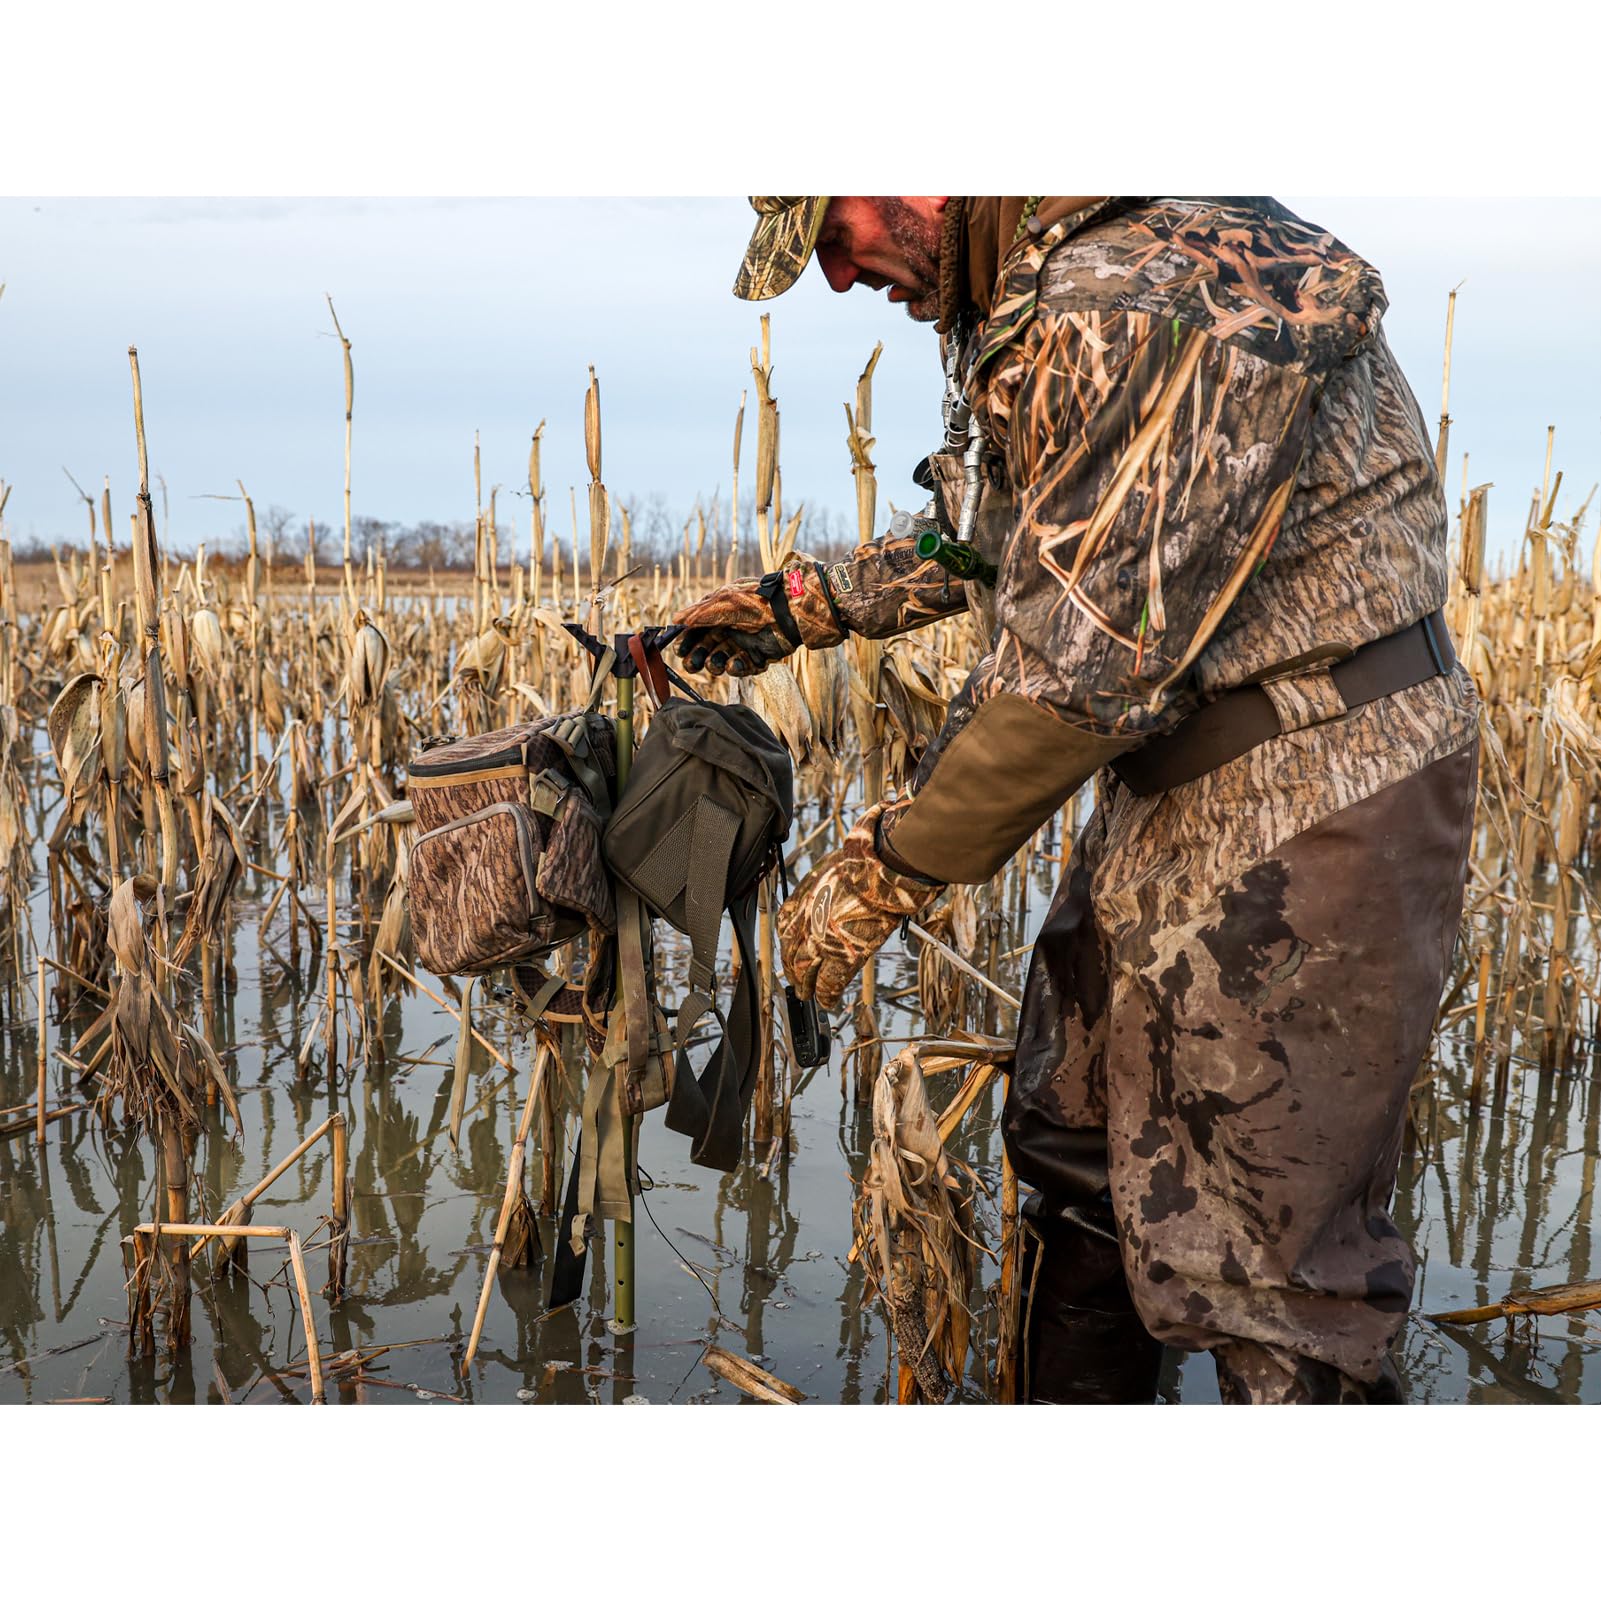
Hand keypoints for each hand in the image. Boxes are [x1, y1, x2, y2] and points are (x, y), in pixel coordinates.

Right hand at [674, 564, 844, 676]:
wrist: (789, 611)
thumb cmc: (754, 601)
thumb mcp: (722, 603)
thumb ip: (697, 614)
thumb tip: (674, 620)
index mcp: (719, 612)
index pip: (696, 630)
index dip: (686, 641)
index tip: (678, 651)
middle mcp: (730, 627)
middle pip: (706, 648)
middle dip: (697, 657)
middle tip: (692, 665)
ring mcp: (744, 642)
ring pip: (721, 659)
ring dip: (714, 664)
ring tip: (715, 664)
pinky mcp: (758, 655)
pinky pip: (741, 667)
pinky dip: (735, 668)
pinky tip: (733, 664)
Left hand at [777, 802, 940, 1008]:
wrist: (885, 867)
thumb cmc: (872, 856)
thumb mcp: (844, 857)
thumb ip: (838, 869)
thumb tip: (853, 854)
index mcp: (806, 893)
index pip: (784, 922)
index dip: (787, 938)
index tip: (790, 946)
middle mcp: (807, 917)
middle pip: (790, 949)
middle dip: (792, 967)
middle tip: (795, 980)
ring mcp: (821, 937)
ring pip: (804, 970)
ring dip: (804, 985)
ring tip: (807, 995)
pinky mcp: (842, 953)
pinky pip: (828, 982)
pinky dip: (825, 994)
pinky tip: (826, 1001)